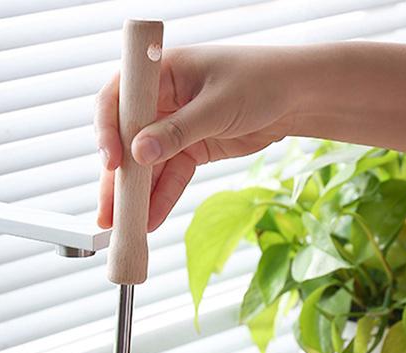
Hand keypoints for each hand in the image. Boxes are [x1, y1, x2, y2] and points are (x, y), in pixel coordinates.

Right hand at [95, 46, 294, 230]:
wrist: (298, 97)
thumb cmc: (261, 81)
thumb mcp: (218, 105)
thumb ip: (178, 131)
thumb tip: (139, 154)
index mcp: (161, 73)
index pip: (118, 100)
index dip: (107, 131)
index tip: (112, 161)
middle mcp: (161, 100)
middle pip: (126, 141)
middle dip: (116, 178)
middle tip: (107, 211)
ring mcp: (173, 127)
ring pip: (146, 166)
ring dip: (136, 197)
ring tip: (126, 226)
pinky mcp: (189, 150)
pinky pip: (169, 178)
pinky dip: (161, 199)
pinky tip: (151, 220)